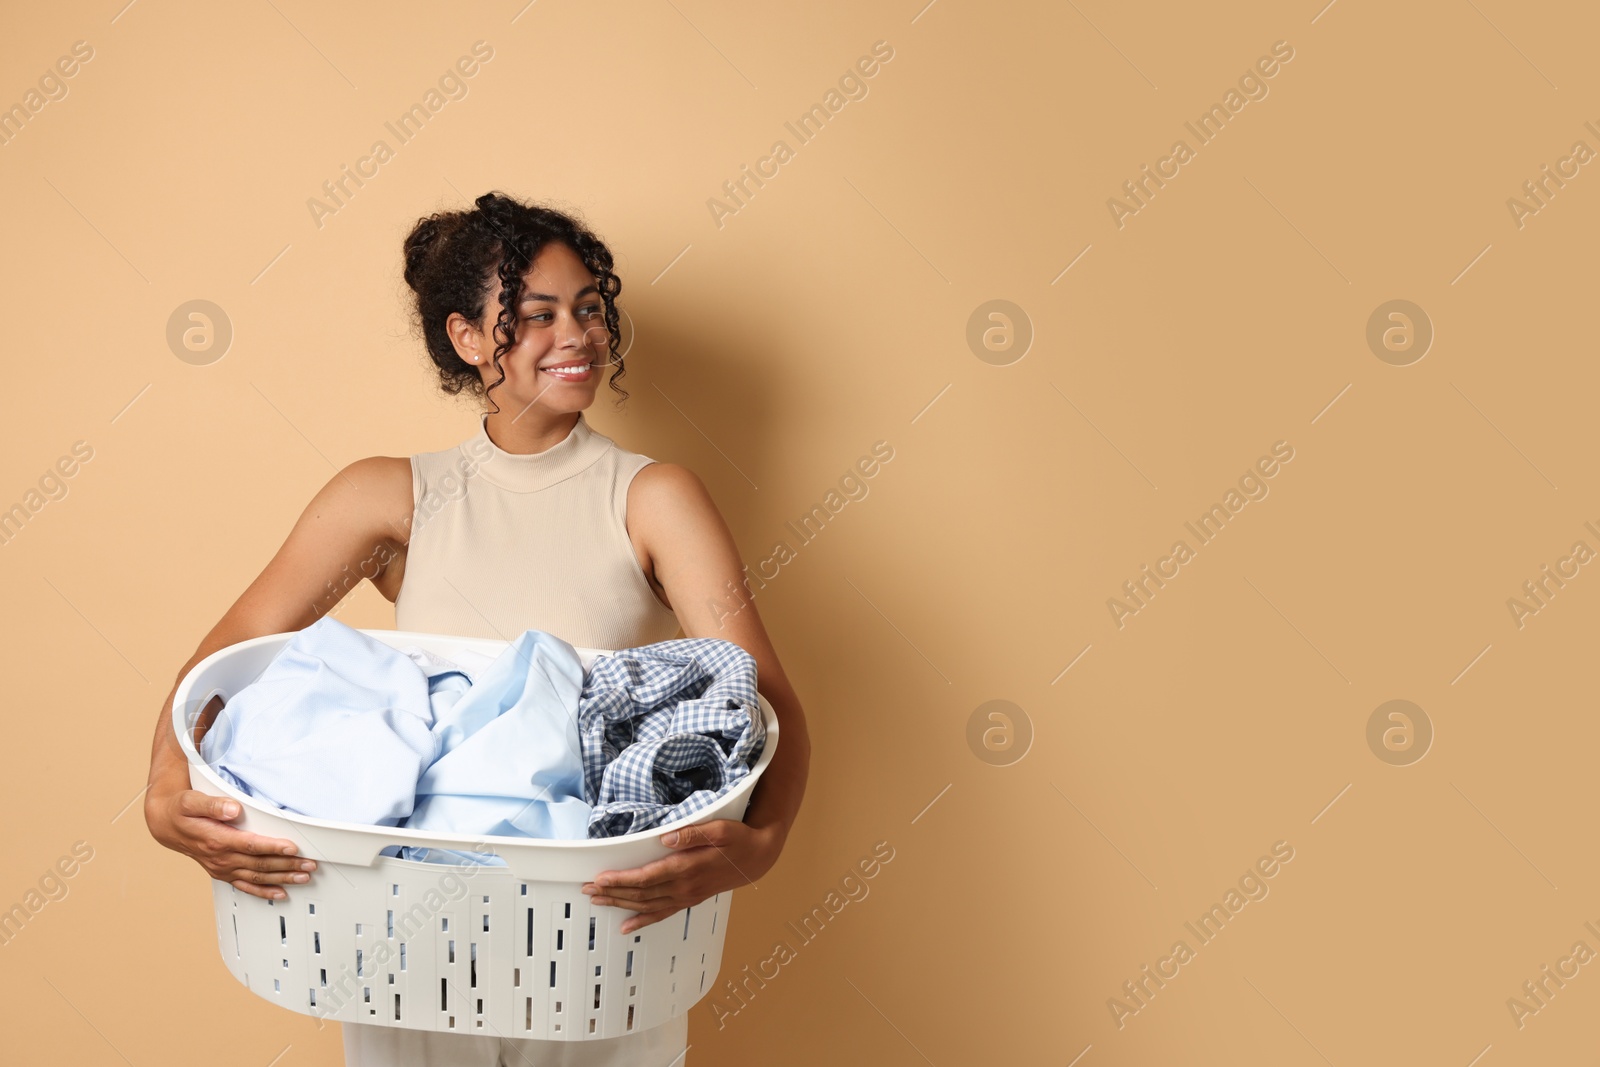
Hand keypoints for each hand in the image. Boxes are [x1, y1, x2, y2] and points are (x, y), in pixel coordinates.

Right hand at [146, 787, 316, 900]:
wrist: (167, 824)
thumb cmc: (182, 810)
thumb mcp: (192, 801)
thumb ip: (213, 805)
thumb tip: (233, 809)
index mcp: (216, 839)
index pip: (251, 845)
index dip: (273, 847)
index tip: (292, 848)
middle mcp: (221, 857)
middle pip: (259, 864)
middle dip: (286, 865)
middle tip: (309, 864)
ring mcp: (222, 867)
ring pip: (257, 877)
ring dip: (282, 878)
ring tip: (304, 877)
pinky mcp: (223, 872)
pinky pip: (245, 886)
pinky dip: (264, 891)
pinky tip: (281, 893)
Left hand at [582, 820, 781, 933]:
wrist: (758, 858)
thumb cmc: (738, 840)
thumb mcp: (720, 828)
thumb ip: (693, 833)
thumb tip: (666, 837)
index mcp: (687, 867)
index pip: (646, 877)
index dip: (621, 880)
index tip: (600, 878)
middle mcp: (684, 886)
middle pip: (640, 893)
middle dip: (612, 892)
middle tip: (587, 889)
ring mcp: (686, 896)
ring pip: (647, 905)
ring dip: (620, 904)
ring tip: (597, 901)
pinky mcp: (689, 900)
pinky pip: (662, 914)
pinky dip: (642, 921)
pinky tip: (627, 926)